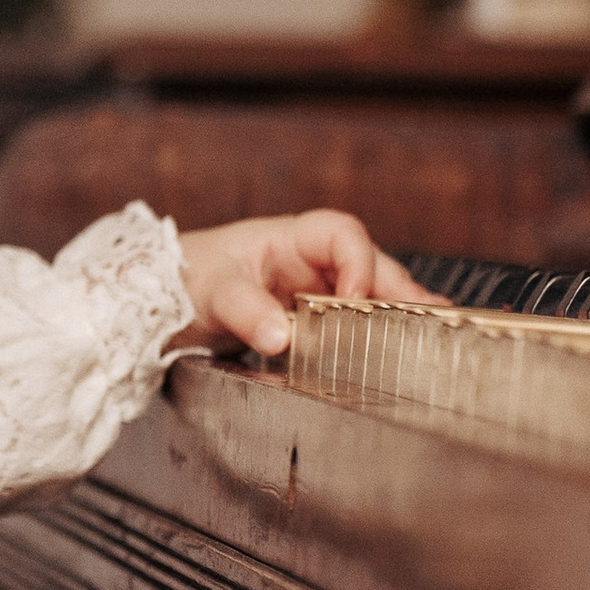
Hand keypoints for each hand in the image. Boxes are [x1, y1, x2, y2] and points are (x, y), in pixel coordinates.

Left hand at [173, 210, 435, 361]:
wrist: (156, 304)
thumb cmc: (184, 280)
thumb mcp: (210, 291)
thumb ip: (245, 310)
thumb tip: (279, 336)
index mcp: (288, 238)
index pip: (341, 235)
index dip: (358, 263)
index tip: (356, 300)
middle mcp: (309, 262)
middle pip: (368, 266)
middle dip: (400, 292)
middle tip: (433, 320)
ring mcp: (312, 291)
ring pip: (367, 296)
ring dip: (396, 313)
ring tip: (433, 336)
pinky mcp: (309, 323)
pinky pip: (349, 325)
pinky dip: (374, 336)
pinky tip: (398, 353)